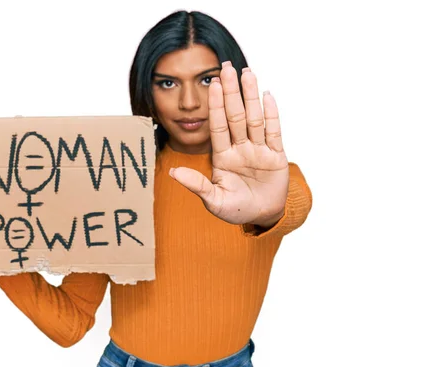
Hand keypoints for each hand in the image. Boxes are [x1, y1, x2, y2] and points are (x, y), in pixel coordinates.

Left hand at [169, 62, 288, 226]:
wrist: (262, 217)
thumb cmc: (236, 210)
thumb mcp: (214, 201)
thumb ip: (197, 185)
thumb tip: (173, 174)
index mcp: (223, 157)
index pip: (218, 126)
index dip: (216, 105)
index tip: (213, 84)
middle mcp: (240, 148)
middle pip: (235, 115)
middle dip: (231, 92)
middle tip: (227, 67)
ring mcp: (258, 150)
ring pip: (254, 118)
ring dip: (251, 96)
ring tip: (248, 73)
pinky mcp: (276, 156)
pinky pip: (274, 132)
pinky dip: (271, 114)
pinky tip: (267, 95)